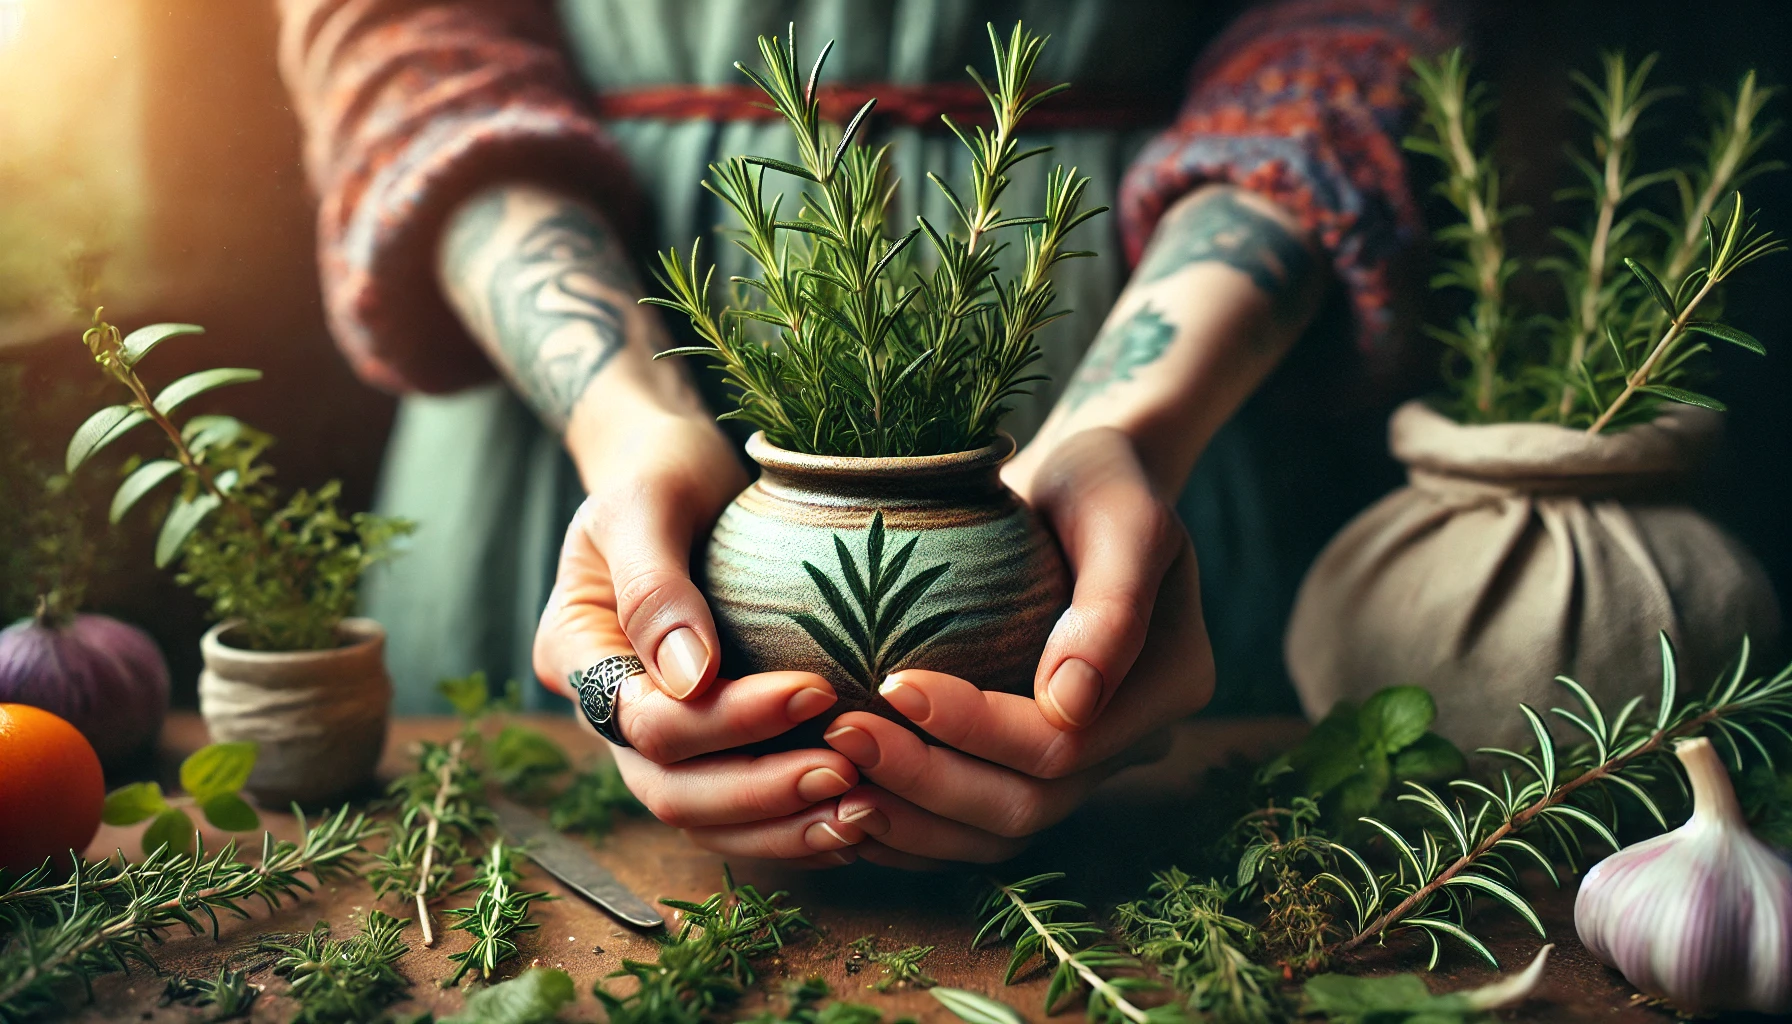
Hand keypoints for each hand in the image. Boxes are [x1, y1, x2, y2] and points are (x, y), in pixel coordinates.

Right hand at [532, 413, 873, 865]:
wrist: (680, 476)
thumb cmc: (660, 474)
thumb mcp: (646, 502)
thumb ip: (655, 584)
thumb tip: (688, 678)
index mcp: (576, 656)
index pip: (646, 723)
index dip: (729, 722)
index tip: (814, 689)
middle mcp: (608, 711)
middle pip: (670, 791)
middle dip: (760, 793)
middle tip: (846, 775)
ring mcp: (653, 737)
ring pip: (704, 818)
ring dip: (782, 826)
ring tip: (862, 814)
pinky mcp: (706, 744)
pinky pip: (739, 809)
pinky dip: (793, 822)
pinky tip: (857, 819)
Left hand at [818, 428, 1215, 867]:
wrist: (1077, 485)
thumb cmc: (1098, 479)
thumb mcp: (1120, 510)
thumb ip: (1112, 601)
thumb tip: (1069, 703)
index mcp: (1168, 687)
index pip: (1061, 746)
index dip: (975, 729)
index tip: (891, 681)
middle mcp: (1129, 743)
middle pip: (1025, 806)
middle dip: (926, 781)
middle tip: (841, 735)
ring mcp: (1082, 764)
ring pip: (995, 834)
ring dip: (909, 821)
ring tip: (831, 783)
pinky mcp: (1028, 765)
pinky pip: (971, 827)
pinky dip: (909, 829)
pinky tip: (847, 806)